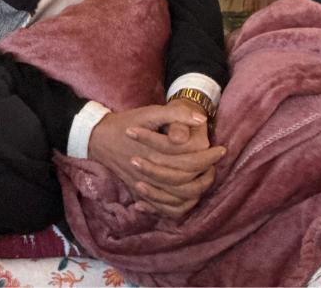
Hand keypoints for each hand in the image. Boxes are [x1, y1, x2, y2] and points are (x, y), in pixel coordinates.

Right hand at [88, 103, 224, 217]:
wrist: (98, 138)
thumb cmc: (127, 123)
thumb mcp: (150, 112)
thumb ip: (175, 114)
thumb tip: (201, 119)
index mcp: (156, 153)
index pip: (189, 161)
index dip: (208, 156)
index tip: (221, 149)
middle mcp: (150, 174)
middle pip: (185, 183)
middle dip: (205, 174)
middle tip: (217, 163)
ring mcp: (144, 186)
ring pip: (175, 200)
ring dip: (195, 191)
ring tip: (207, 177)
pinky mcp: (139, 192)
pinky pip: (162, 208)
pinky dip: (177, 206)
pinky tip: (188, 196)